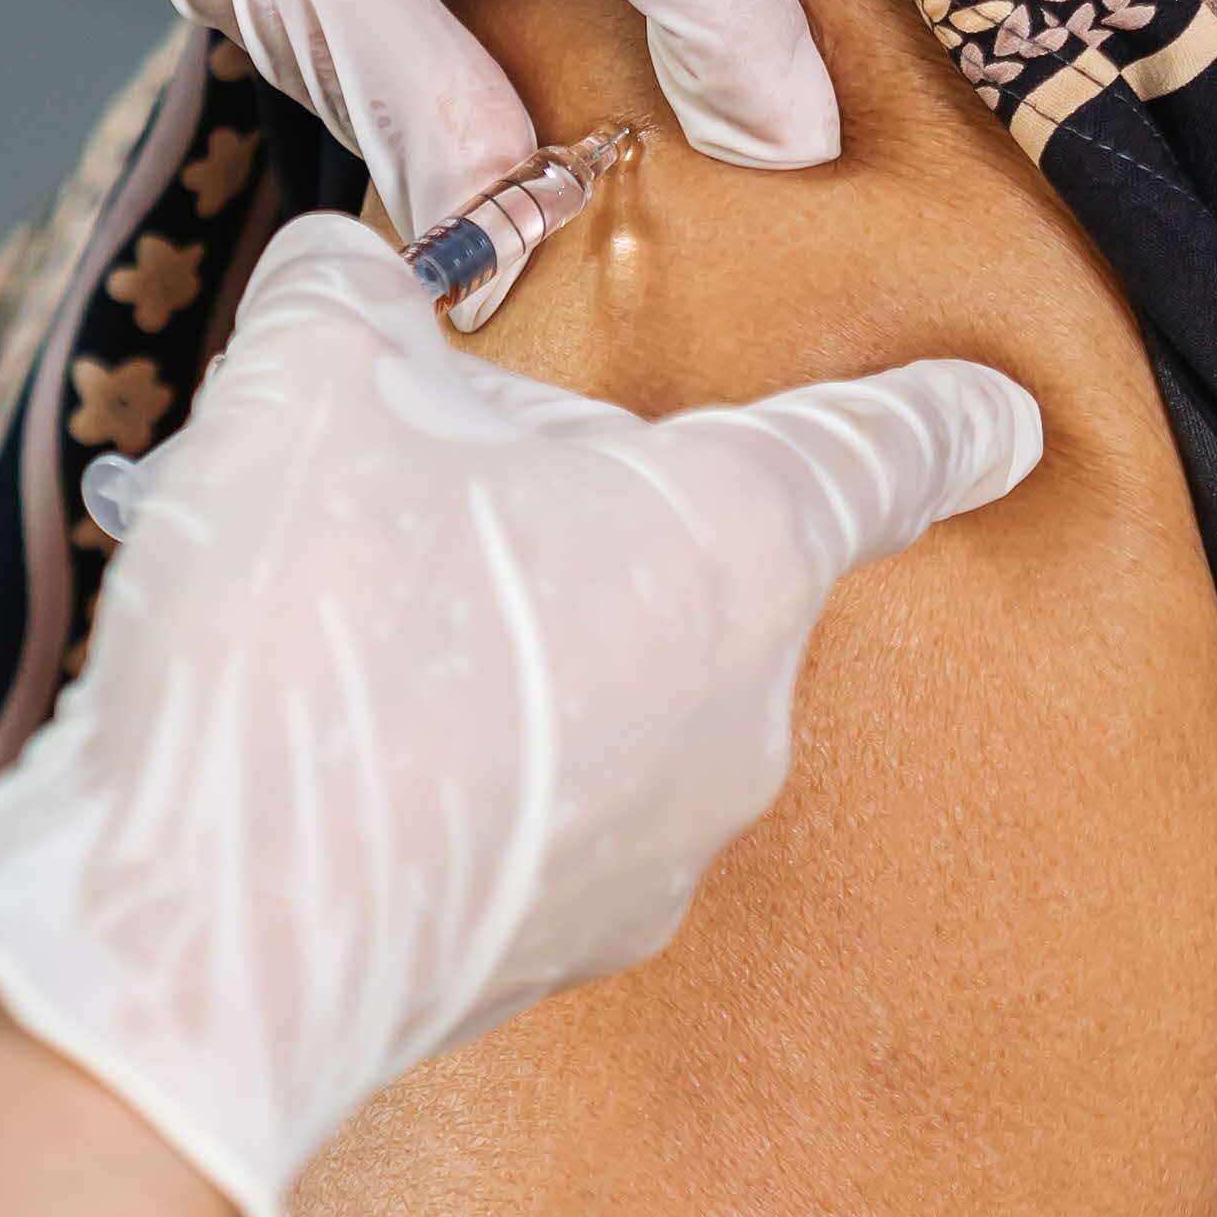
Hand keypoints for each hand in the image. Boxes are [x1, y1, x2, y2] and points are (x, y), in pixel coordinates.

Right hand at [0, 214, 1035, 1216]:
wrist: (212, 937)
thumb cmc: (299, 632)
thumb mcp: (308, 382)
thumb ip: (358, 292)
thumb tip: (359, 272)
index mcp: (729, 535)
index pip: (883, 448)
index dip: (941, 413)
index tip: (1004, 409)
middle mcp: (746, 699)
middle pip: (711, 558)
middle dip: (601, 514)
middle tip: (442, 485)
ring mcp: (674, 842)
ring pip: (629, 687)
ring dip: (532, 641)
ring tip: (360, 626)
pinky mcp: (582, 944)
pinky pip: (560, 806)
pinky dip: (484, 765)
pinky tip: (353, 748)